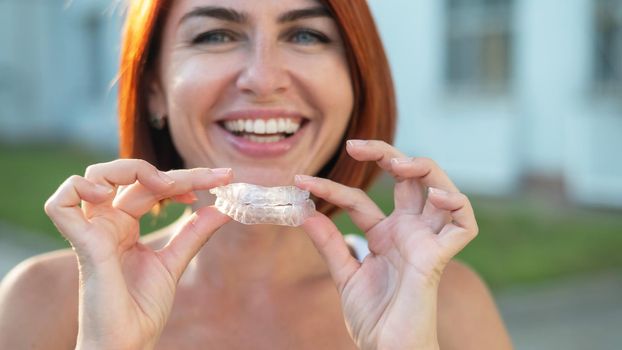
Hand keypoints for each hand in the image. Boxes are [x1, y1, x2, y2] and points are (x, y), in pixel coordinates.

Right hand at [44, 159, 231, 348]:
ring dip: (129, 170)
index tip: (221, 181)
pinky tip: (111, 196)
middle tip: (212, 180)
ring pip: (94, 176)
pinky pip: (61, 203)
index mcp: (124, 226)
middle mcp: (107, 224)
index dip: (185, 179)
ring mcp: (93, 231)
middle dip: (177, 173)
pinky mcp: (83, 244)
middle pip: (133, 178)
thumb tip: (221, 208)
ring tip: (164, 186)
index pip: (152, 188)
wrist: (131, 342)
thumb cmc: (143, 309)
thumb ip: (194, 234)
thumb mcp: (174, 262)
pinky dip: (80, 188)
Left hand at [296, 140, 477, 349]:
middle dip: (385, 154)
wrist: (387, 349)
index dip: (331, 188)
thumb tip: (304, 213)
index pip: (359, 199)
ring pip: (441, 189)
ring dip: (425, 168)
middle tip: (354, 146)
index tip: (301, 182)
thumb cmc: (373, 318)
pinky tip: (436, 195)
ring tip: (398, 162)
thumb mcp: (344, 275)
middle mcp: (408, 232)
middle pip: (408, 179)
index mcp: (385, 234)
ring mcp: (426, 241)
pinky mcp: (440, 256)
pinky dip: (457, 204)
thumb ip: (329, 245)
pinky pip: (464, 224)